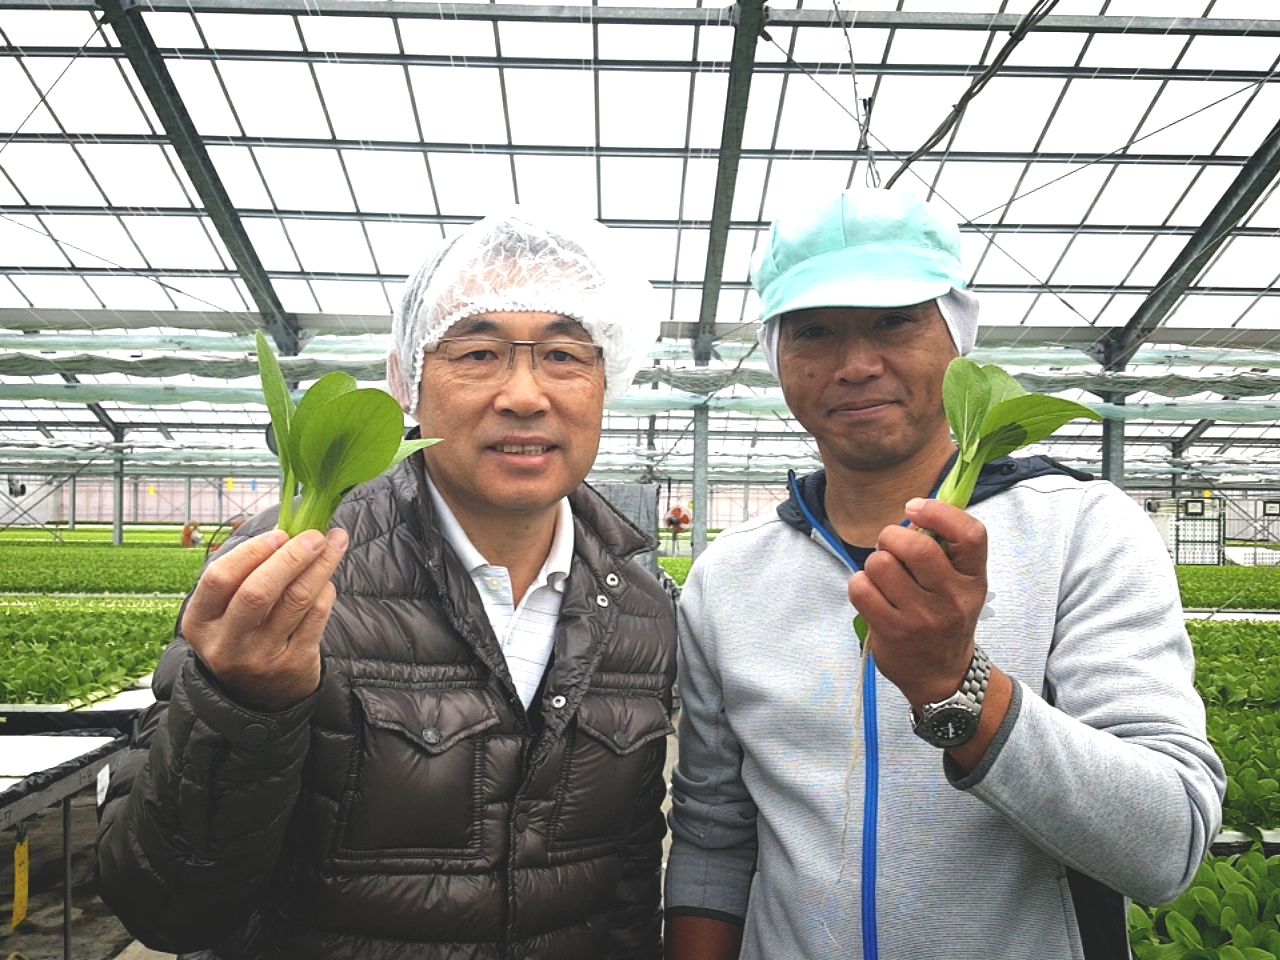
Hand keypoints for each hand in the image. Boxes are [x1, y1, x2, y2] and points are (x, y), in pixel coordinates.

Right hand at [182, 527, 347, 712]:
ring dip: (320, 566)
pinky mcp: (293, 665)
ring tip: (335, 543)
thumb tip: (287, 530)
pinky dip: (326, 591)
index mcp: (201, 623)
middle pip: (258, 591)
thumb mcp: (224, 614)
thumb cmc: (242, 636)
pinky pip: (316, 617)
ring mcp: (261, 657)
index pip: (219, 578)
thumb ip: (244, 575)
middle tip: (316, 535)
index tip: (280, 534)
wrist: (256, 697)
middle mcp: (227, 643)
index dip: (251, 551)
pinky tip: (328, 578)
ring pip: (296, 601)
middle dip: (292, 557)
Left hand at [846, 497, 987, 709]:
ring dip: (874, 563)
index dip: (940, 511)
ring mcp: (921, 616)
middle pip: (916, 546)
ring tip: (883, 577)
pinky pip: (861, 587)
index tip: (915, 508)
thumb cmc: (946, 618)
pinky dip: (859, 583)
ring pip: (881, 563)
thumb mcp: (961, 585)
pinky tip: (871, 594)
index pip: (971, 534)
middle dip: (892, 536)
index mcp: (973, 579)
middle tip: (890, 547)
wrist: (942, 675)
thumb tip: (912, 512)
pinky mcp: (891, 630)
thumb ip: (945, 550)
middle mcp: (951, 597)